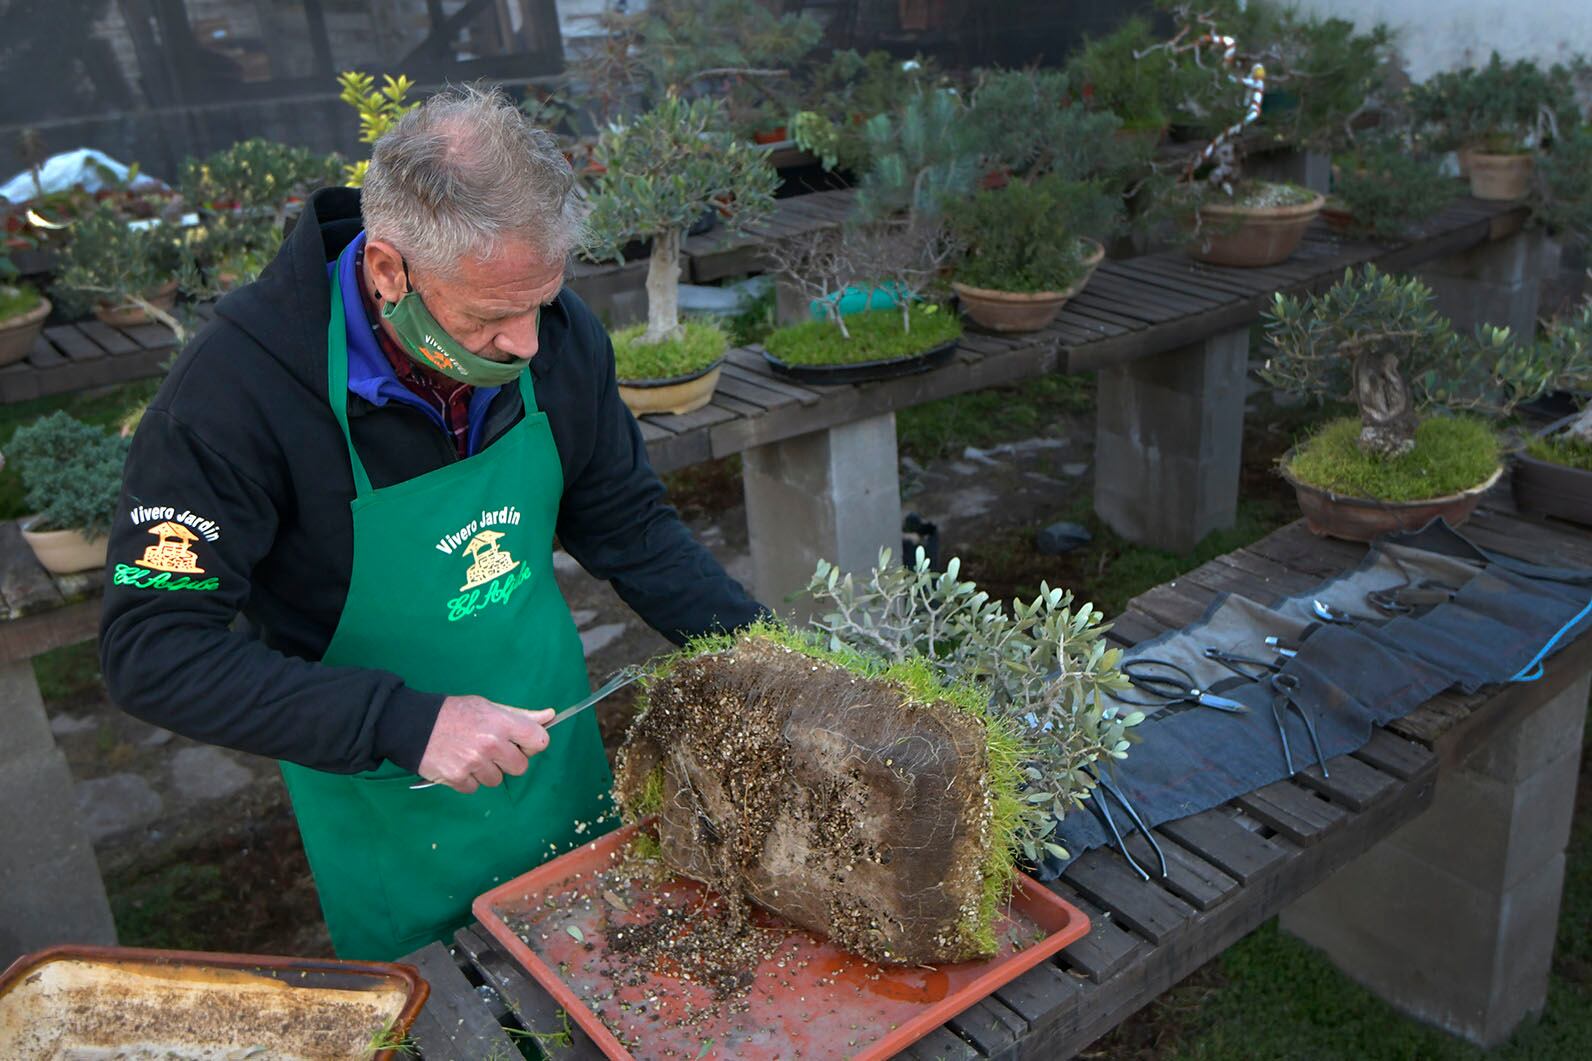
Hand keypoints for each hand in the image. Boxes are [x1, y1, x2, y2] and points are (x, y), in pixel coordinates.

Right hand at [416, 696, 555, 792]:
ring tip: (470, 755)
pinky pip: (475, 788)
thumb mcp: (488, 707)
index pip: (539, 741)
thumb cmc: (454, 713)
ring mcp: (474, 764)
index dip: (531, 743)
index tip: (520, 742)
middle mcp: (491, 745)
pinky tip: (458, 763)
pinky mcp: (458, 779)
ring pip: (497, 780)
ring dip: (487, 771)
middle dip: (508, 760)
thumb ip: (520, 715)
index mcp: (501, 724)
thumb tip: (550, 716)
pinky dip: (468, 780)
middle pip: (520, 767)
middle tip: (491, 749)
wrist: (413, 725)